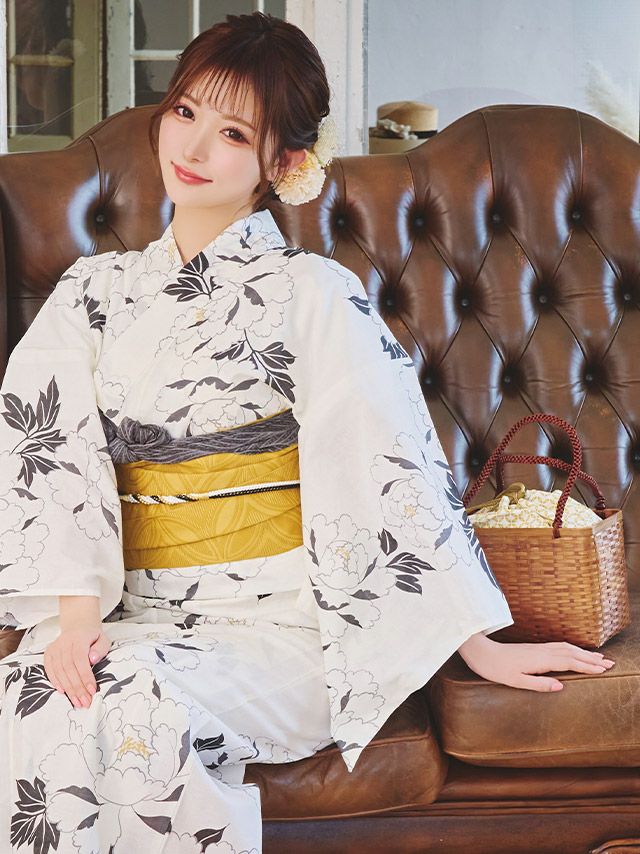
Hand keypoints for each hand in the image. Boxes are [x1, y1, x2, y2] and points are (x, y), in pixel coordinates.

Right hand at [44, 624, 110, 707]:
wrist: (78, 627)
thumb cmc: (92, 637)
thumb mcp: (103, 639)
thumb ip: (100, 649)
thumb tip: (93, 659)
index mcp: (79, 638)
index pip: (80, 659)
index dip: (85, 676)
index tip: (92, 691)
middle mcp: (64, 643)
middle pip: (69, 668)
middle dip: (77, 688)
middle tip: (85, 702)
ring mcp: (54, 648)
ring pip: (59, 671)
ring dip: (68, 689)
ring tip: (77, 702)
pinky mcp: (48, 654)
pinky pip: (50, 670)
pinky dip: (56, 682)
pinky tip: (63, 692)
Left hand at [457, 634, 614, 691]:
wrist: (481, 653)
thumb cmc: (496, 669)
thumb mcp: (516, 681)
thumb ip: (539, 684)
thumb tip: (561, 685)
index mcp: (540, 661)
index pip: (570, 662)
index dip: (587, 665)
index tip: (603, 669)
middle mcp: (541, 651)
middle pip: (572, 653)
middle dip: (591, 658)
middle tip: (609, 663)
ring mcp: (538, 648)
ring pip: (566, 648)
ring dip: (583, 652)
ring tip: (598, 657)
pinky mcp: (534, 648)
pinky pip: (558, 646)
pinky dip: (572, 649)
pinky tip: (575, 651)